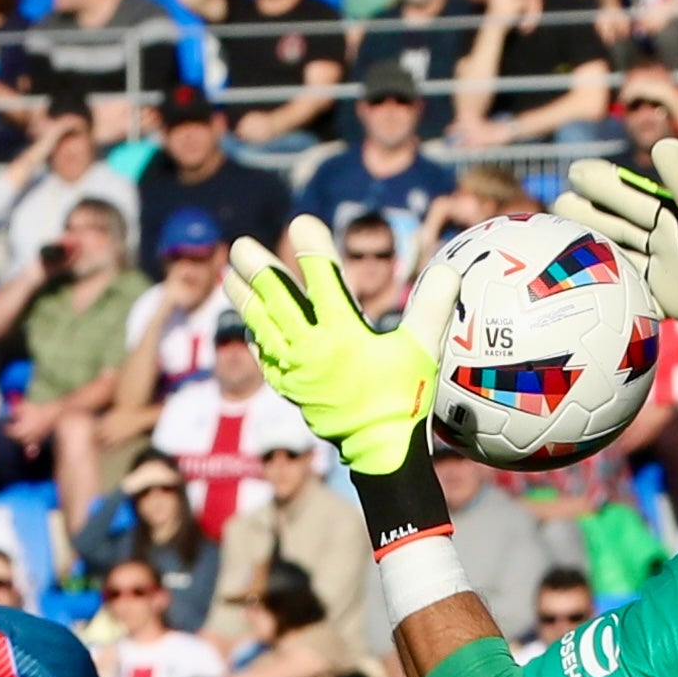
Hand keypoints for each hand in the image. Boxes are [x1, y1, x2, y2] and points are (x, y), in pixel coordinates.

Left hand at [225, 212, 448, 475]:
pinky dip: (255, 335)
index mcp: (345, 335)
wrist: (381, 453)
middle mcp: (313, 349)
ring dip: (245, 299)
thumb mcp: (424, 352)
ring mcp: (296, 370)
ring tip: (229, 276)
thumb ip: (432, 308)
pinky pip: (265, 356)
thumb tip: (448, 269)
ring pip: (263, 326)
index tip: (301, 223)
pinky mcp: (290, 389)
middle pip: (279, 301)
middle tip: (240, 246)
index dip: (313, 251)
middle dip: (259, 270)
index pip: (325, 282)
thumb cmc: (405, 399)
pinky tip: (249, 324)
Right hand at [554, 132, 677, 328]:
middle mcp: (659, 237)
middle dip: (587, 212)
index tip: (577, 172)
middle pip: (613, 222)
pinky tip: (576, 283)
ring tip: (559, 239)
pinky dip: (603, 286)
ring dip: (588, 246)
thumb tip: (660, 145)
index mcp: (668, 212)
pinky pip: (625, 291)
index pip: (627, 194)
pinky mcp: (659, 297)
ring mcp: (657, 268)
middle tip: (561, 205)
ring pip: (613, 253)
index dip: (603, 183)